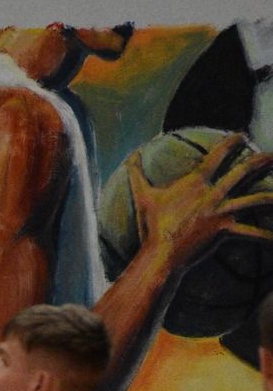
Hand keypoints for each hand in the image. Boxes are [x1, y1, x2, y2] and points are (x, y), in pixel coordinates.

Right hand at [131, 131, 272, 268]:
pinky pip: (252, 232)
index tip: (242, 136)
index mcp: (197, 181)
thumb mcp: (143, 197)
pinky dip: (267, 235)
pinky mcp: (224, 230)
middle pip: (245, 171)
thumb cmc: (152, 227)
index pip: (219, 155)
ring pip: (256, 200)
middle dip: (263, 160)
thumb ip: (137, 174)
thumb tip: (130, 155)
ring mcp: (221, 211)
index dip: (232, 142)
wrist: (159, 253)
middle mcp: (213, 193)